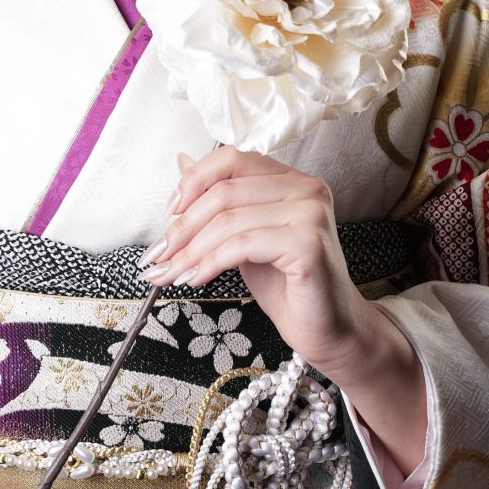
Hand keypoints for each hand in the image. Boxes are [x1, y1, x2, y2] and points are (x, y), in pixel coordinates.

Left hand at [140, 149, 427, 473]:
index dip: (194, 181)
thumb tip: (181, 162)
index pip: (233, 158)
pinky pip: (242, 245)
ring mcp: (310, 214)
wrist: (329, 330)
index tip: (169, 212)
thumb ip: (220, 201)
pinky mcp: (308, 244)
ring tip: (169, 274)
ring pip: (228, 220)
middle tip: (159, 255)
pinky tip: (196, 279)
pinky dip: (209, 262)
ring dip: (189, 250)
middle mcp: (306, 188)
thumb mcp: (243, 235)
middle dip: (182, 226)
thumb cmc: (287, 285)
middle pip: (225, 191)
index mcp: (292, 179)